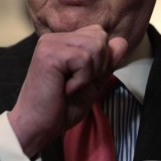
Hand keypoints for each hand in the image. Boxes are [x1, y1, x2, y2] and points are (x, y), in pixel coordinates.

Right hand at [8, 25, 127, 156]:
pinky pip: (84, 58)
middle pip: (100, 36)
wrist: (39, 127)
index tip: (83, 80)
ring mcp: (50, 43)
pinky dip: (82, 79)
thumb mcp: (93, 82)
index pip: (99, 34)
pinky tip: (65, 89)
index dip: (102, 59)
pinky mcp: (49, 53)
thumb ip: (107, 62)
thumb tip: (122, 41)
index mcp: (64, 41)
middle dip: (99, 65)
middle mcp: (55, 38)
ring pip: (94, 46)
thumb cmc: (62, 107)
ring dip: (89, 73)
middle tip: (77, 84)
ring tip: (71, 86)